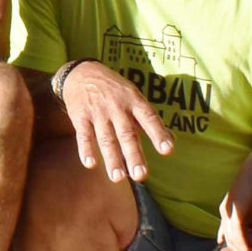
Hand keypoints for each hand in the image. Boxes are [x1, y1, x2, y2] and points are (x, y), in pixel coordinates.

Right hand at [58, 61, 172, 181]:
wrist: (81, 73)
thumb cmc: (114, 90)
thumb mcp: (134, 97)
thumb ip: (149, 120)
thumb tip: (171, 140)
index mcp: (133, 100)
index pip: (148, 118)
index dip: (158, 133)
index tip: (167, 150)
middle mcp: (117, 107)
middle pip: (127, 133)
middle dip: (134, 155)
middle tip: (141, 175)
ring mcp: (98, 112)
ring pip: (106, 138)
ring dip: (112, 159)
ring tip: (118, 178)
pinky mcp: (80, 116)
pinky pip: (83, 135)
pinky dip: (86, 150)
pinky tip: (90, 164)